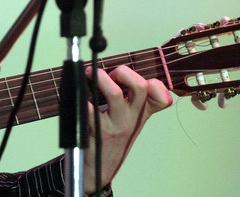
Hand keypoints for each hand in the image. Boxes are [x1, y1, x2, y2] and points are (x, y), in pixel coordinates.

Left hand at [83, 65, 171, 193]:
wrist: (98, 169)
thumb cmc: (113, 138)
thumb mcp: (130, 121)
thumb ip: (133, 99)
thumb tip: (121, 71)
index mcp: (141, 114)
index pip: (161, 98)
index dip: (157, 86)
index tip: (142, 81)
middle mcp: (131, 119)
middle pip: (140, 87)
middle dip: (123, 72)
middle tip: (111, 74)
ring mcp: (115, 125)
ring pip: (114, 94)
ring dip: (100, 78)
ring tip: (90, 74)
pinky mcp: (97, 131)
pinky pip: (89, 110)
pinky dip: (82, 98)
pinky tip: (78, 95)